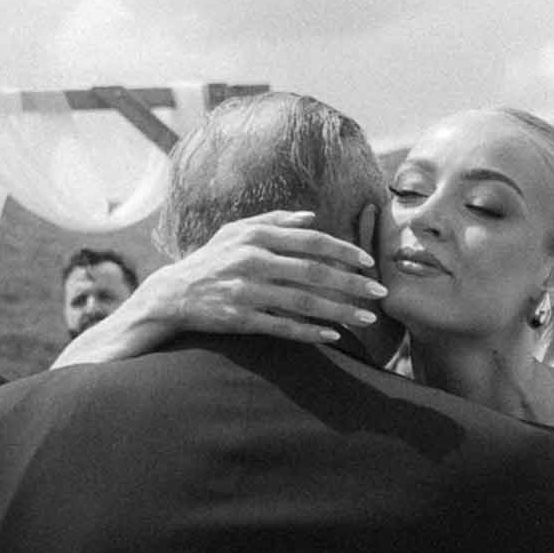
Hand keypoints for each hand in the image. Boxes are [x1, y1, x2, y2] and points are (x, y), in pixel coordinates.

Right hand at [153, 209, 386, 340]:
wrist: (174, 293)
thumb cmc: (212, 259)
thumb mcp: (236, 231)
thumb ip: (275, 220)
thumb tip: (311, 216)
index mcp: (255, 235)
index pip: (310, 240)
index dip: (342, 250)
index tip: (368, 261)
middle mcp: (252, 260)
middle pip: (312, 272)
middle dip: (350, 283)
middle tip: (379, 293)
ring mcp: (246, 291)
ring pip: (302, 302)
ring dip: (338, 311)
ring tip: (365, 319)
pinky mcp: (240, 318)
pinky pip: (282, 327)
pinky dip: (309, 332)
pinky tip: (333, 336)